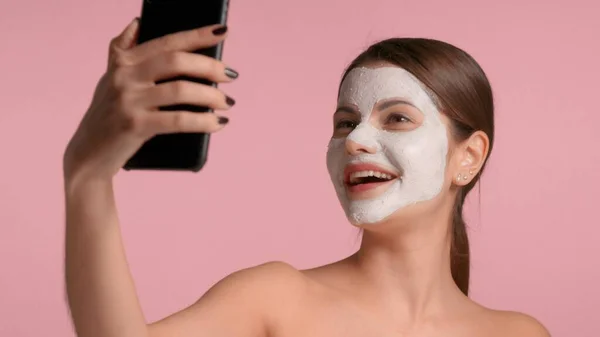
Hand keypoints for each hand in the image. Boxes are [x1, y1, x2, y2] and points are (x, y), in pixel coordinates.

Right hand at [63, 19, 236, 184]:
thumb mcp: (109, 78)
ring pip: (181, 91)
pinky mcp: (135, 125)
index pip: (166, 42)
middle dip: (209, 67)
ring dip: (211, 96)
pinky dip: (203, 121)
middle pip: (176, 62)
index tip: (222, 32)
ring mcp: (128, 101)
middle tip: (230, 76)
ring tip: (226, 103)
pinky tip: (217, 123)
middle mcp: (123, 76)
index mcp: (122, 61)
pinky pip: (178, 120)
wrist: (88, 156)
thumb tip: (138, 23)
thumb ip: (123, 51)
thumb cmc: (107, 116)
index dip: (196, 35)